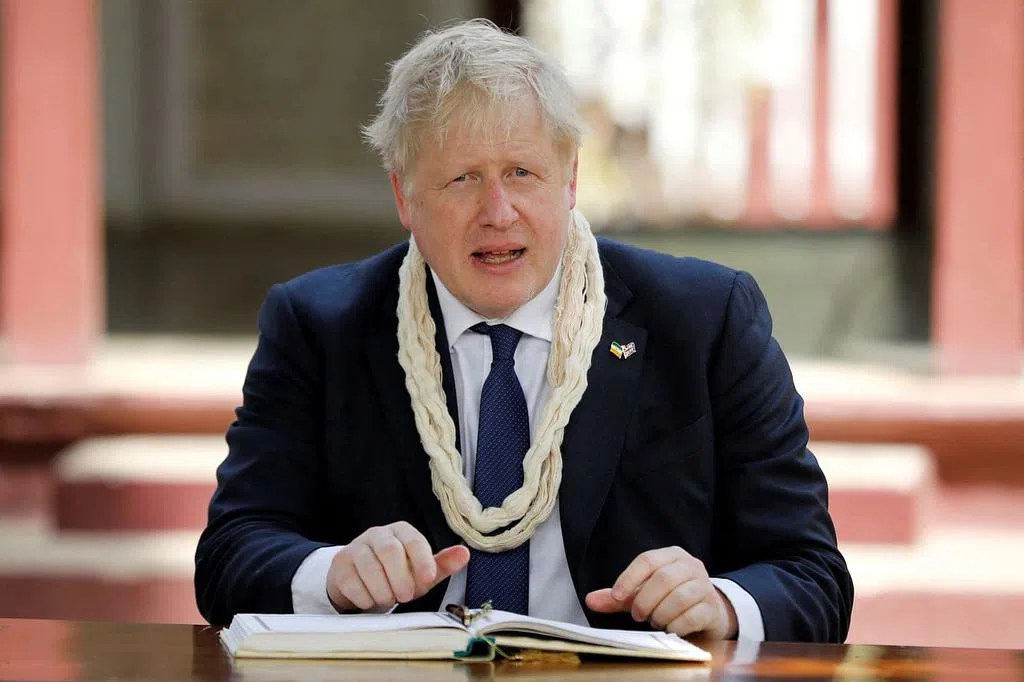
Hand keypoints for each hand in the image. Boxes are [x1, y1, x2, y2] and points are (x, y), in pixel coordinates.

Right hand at [326, 521, 469, 611]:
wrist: (360, 582)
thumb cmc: (395, 575)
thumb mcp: (420, 571)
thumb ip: (441, 564)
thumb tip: (464, 554)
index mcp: (401, 532)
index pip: (413, 540)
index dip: (422, 560)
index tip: (428, 579)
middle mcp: (377, 534)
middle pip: (389, 551)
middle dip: (400, 578)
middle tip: (406, 596)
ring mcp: (356, 547)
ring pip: (369, 567)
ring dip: (383, 590)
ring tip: (389, 599)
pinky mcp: (340, 564)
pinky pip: (352, 582)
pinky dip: (366, 597)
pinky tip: (371, 599)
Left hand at [585, 546, 736, 639]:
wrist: (707, 612)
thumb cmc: (670, 598)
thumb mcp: (643, 594)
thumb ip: (619, 597)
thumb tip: (590, 599)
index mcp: (672, 555)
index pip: (647, 560)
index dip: (628, 578)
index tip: (616, 597)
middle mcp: (691, 566)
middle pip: (663, 578)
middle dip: (644, 600)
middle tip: (638, 614)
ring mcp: (705, 586)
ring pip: (678, 598)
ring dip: (660, 614)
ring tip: (655, 620)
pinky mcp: (712, 608)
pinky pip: (691, 616)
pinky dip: (675, 625)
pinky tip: (670, 628)